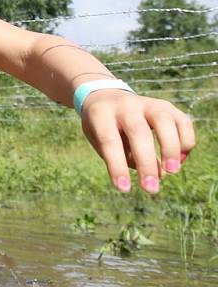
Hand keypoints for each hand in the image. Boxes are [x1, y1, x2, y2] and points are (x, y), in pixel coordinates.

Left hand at [80, 89, 195, 193]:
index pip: (109, 141)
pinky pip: (183, 121)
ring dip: (171, 148)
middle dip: (146, 163)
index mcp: (101, 113)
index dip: (117, 166)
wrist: (106, 97)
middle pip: (138, 132)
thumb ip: (124, 157)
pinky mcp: (167, 106)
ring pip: (164, 121)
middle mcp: (125, 105)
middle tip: (151, 189)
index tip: (124, 189)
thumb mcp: (100, 141)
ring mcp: (148, 103)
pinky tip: (180, 160)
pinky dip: (186, 141)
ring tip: (172, 172)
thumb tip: (159, 175)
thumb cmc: (102, 127)